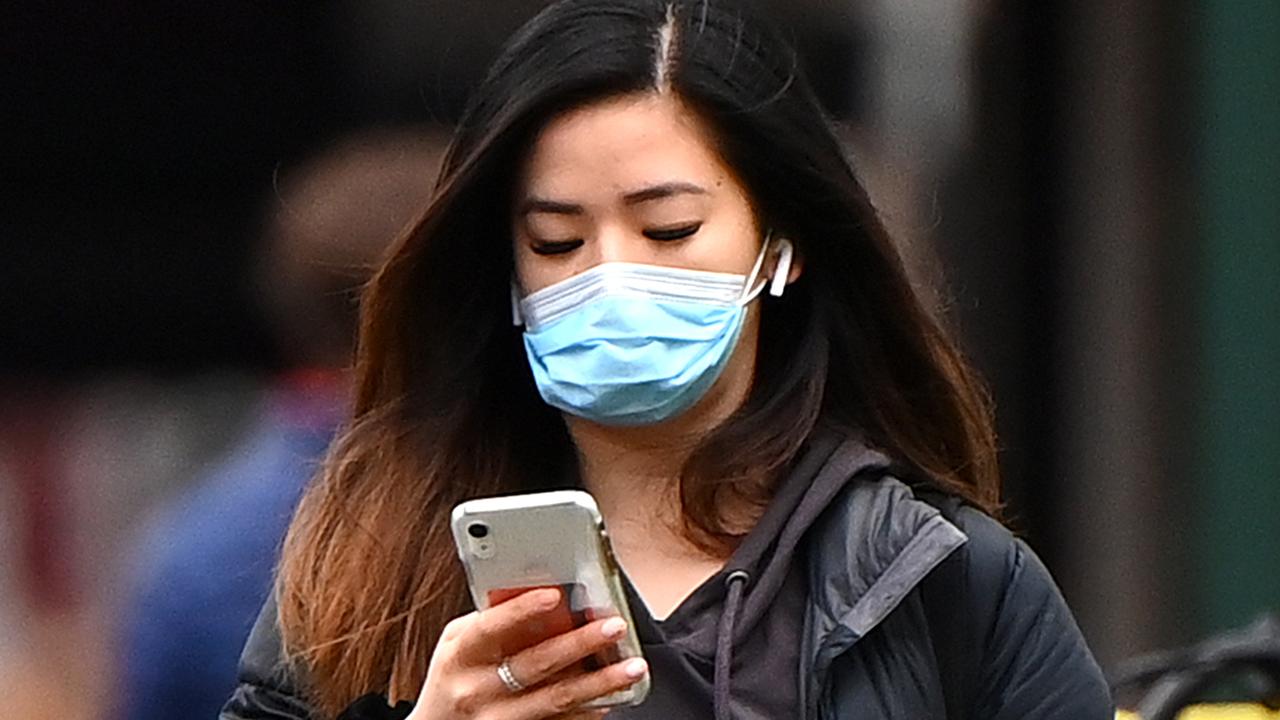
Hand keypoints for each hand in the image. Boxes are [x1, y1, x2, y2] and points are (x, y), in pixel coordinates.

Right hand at [407, 588, 648, 719]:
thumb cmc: (455, 675)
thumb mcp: (459, 643)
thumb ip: (493, 619)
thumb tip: (546, 594)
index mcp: (460, 654)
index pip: (491, 627)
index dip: (522, 610)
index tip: (556, 595)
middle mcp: (476, 689)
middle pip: (535, 664)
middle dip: (580, 644)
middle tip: (614, 626)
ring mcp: (497, 718)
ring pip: (555, 699)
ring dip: (599, 683)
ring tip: (632, 668)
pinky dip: (587, 713)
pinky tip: (611, 699)